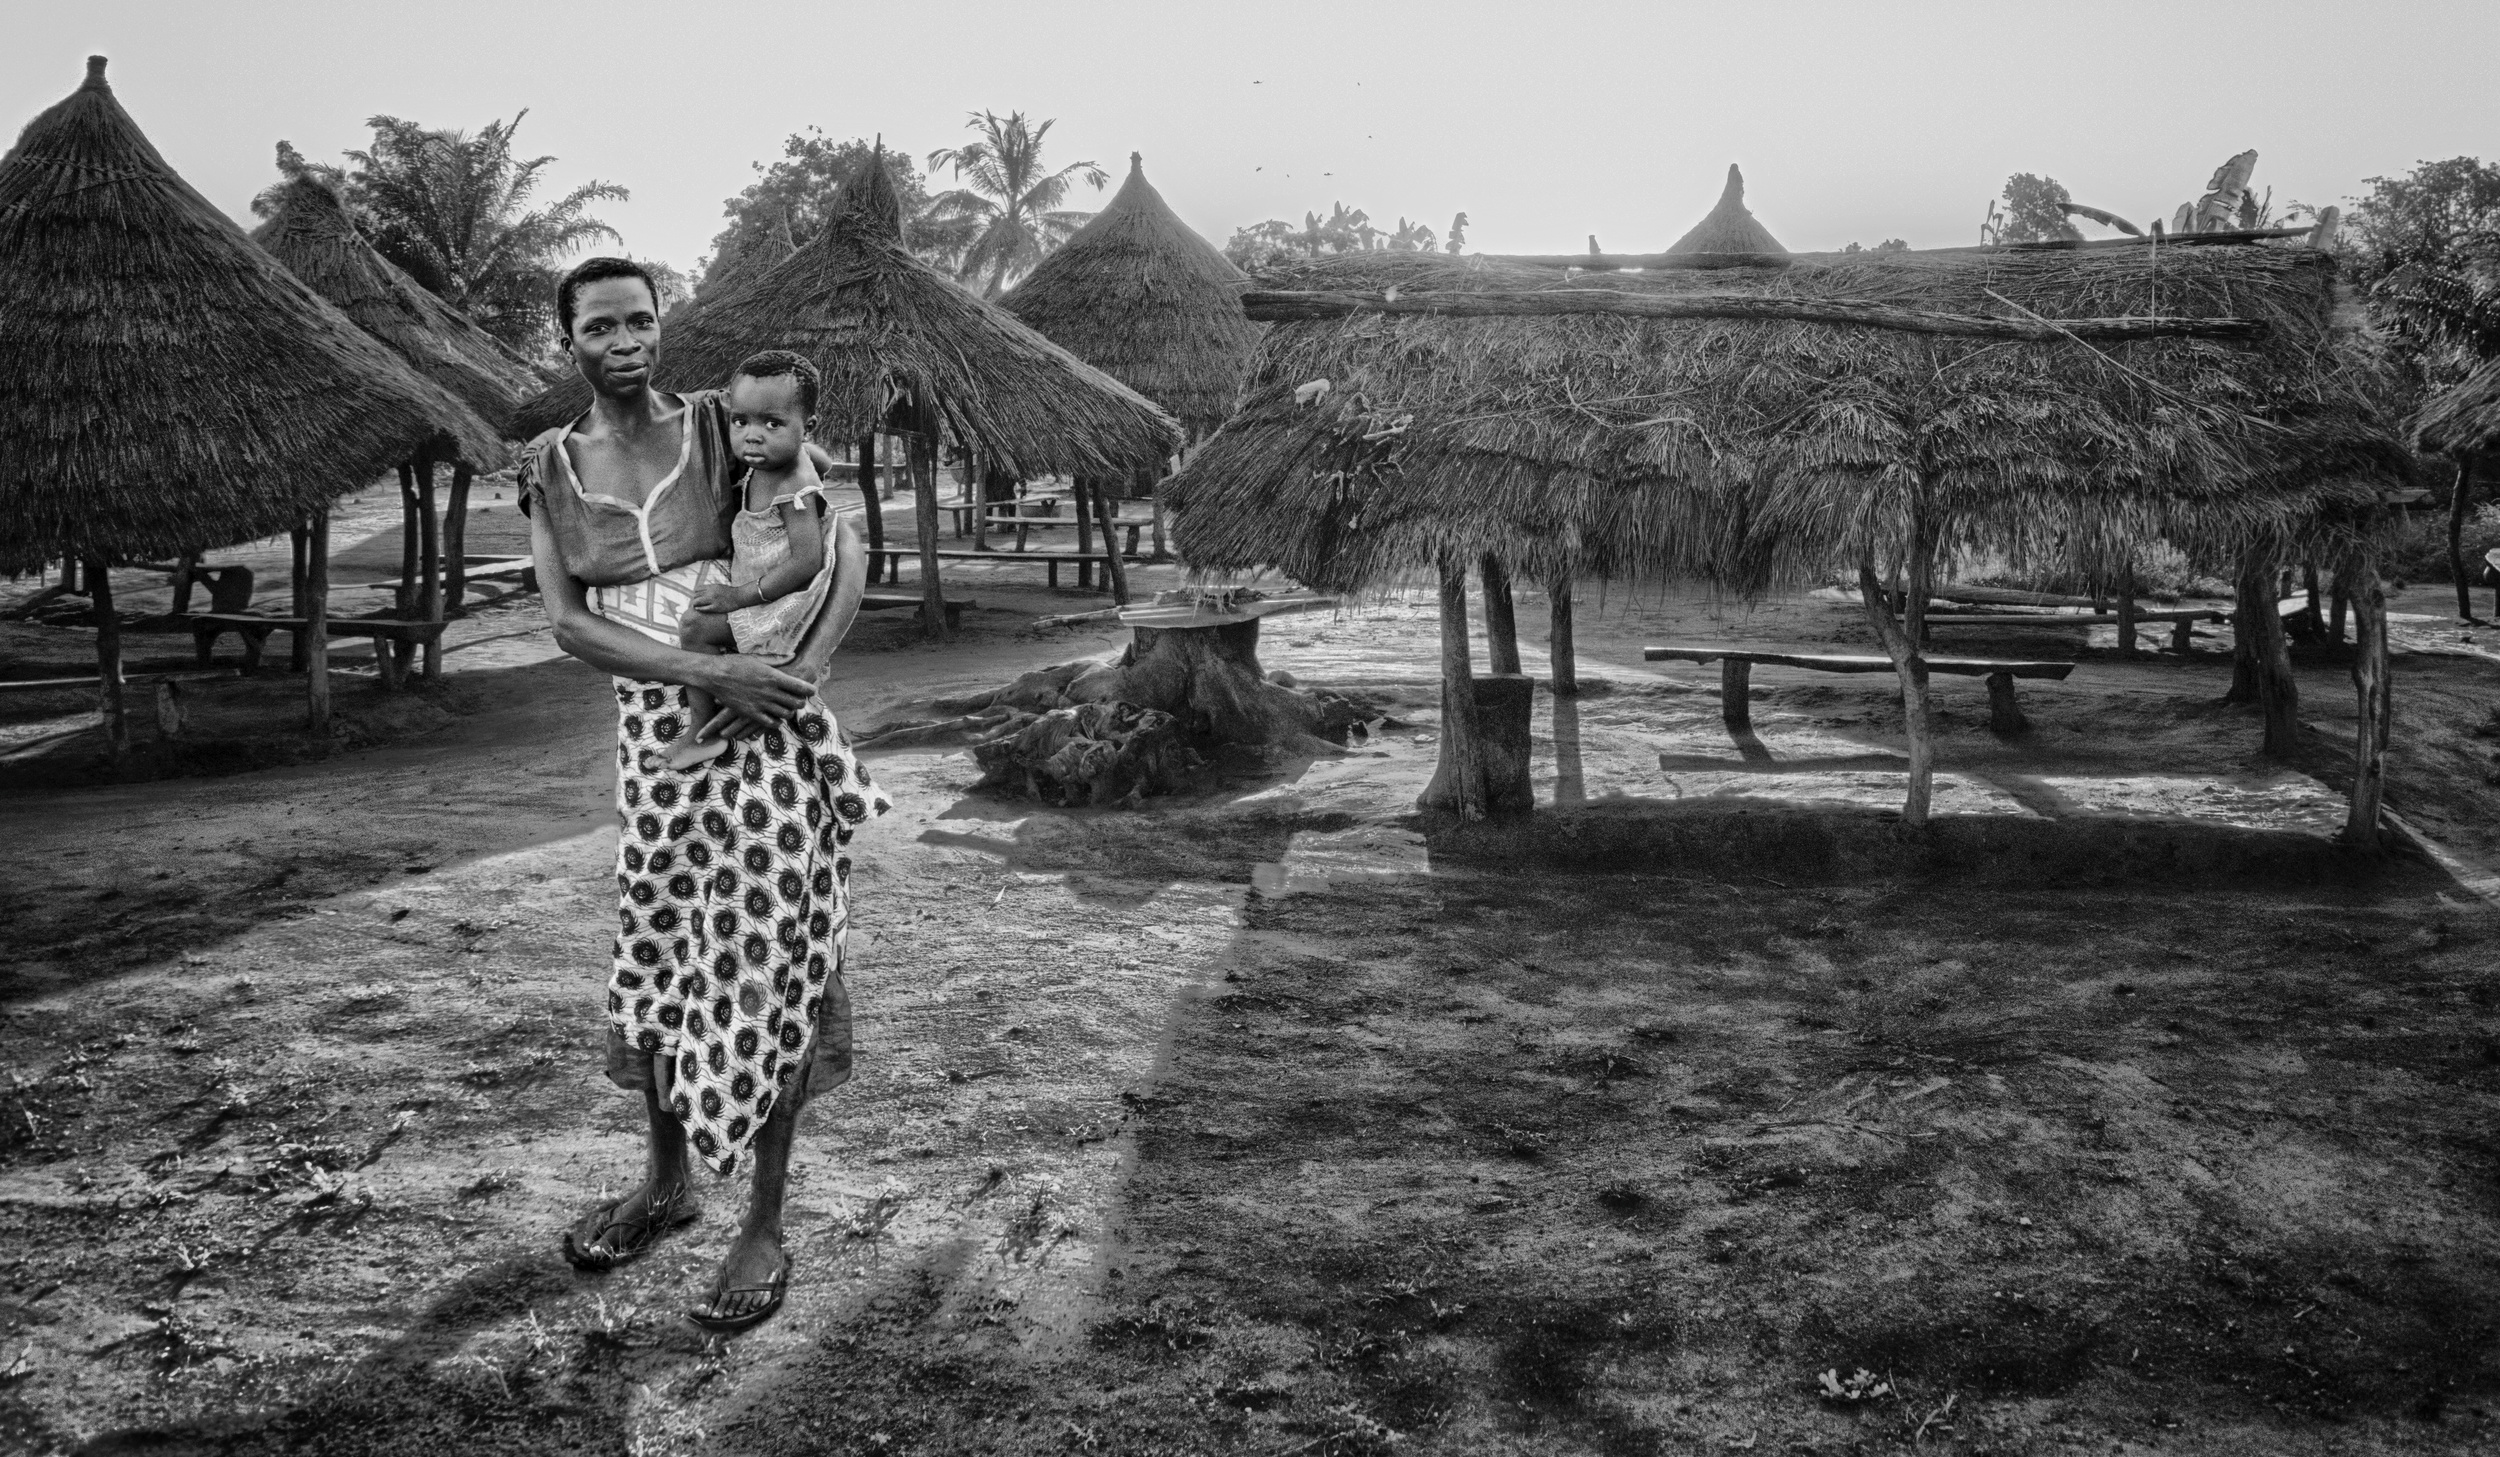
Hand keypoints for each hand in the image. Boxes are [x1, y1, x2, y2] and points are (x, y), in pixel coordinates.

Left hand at [688, 584, 748, 614]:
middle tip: (695, 603)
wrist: (740, 596)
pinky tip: (698, 609)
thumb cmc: (731, 592)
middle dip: (695, 599)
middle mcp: (711, 592)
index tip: (697, 597)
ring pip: (697, 602)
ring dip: (695, 604)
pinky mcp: (716, 607)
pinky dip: (699, 609)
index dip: (696, 594)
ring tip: (695, 607)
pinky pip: (703, 608)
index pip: (697, 589)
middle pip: (696, 595)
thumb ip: (712, 588)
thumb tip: (706, 590)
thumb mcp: (720, 586)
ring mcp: (713, 600)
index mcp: (712, 587)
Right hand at [696, 654, 814, 740]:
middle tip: (800, 700)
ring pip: (785, 714)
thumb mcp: (757, 658)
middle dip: (801, 702)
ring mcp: (760, 703)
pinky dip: (777, 722)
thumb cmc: (736, 663)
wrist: (715, 674)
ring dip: (790, 712)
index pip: (799, 686)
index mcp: (773, 676)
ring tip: (788, 709)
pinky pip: (770, 723)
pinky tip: (777, 719)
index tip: (812, 690)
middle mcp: (769, 691)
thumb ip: (777, 659)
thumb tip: (793, 655)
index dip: (809, 690)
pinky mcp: (750, 713)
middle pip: (796, 702)